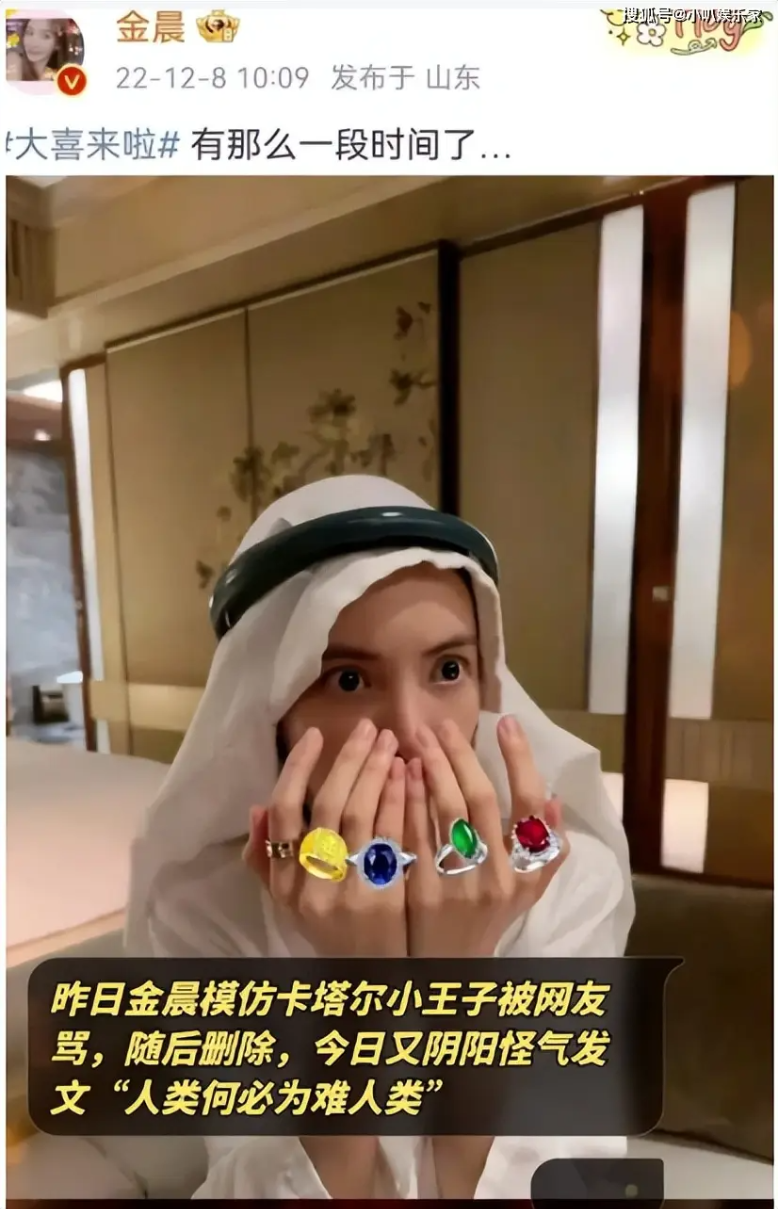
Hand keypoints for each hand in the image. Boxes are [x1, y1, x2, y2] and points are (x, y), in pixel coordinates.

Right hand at [244, 719, 406, 956]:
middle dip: (349, 760)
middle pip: (326, 808)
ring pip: (361, 817)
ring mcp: (350, 896)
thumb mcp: (290, 902)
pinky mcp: (387, 901)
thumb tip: (257, 806)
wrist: (373, 986)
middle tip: (370, 727)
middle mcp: (312, 888)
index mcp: (284, 884)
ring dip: (378, 772)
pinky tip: (411, 776)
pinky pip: (394, 839)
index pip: (283, 813)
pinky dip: (401, 802)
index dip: (298, 769)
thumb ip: (267, 858)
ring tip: (393, 742)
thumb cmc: (334, 934)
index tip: (316, 734)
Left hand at [404, 714, 567, 957]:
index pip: (530, 805)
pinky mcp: (420, 892)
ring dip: (433, 767)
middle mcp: (498, 877)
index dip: (519, 759)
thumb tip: (556, 800)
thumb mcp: (526, 892)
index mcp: (527, 871)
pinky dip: (407, 798)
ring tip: (418, 738)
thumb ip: (545, 850)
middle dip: (462, 754)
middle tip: (443, 723)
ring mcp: (458, 886)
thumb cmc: (487, 923)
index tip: (506, 722)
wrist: (446, 972)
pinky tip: (400, 773)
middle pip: (481, 799)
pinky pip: (414, 834)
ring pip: (446, 812)